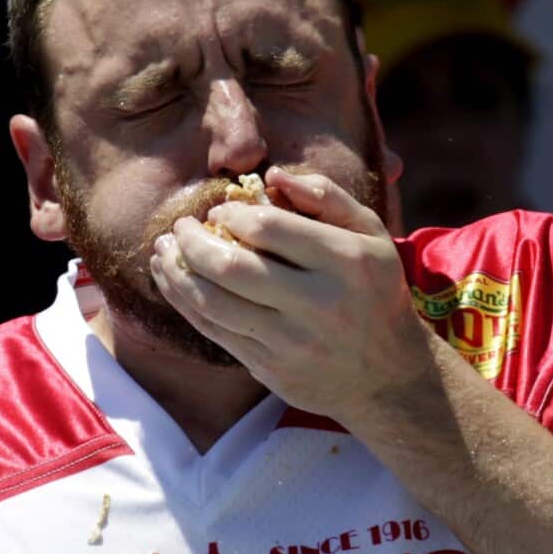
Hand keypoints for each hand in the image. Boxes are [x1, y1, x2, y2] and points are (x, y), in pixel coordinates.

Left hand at [150, 167, 431, 416]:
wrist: (389, 376)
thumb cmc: (376, 293)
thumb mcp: (371, 235)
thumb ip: (326, 197)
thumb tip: (271, 177)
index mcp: (345, 261)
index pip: (268, 227)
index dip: (231, 215)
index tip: (220, 212)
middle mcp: (319, 303)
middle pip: (231, 267)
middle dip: (191, 242)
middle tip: (179, 227)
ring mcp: (292, 342)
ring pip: (212, 304)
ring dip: (177, 274)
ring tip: (163, 251)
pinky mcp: (272, 370)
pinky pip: (215, 333)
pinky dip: (185, 304)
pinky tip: (173, 282)